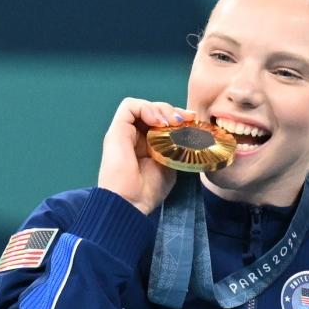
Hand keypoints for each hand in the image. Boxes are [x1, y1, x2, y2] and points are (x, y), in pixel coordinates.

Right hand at [98, 97, 194, 214]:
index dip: (176, 117)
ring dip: (160, 109)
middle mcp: (132, 136)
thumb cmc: (147, 190)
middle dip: (171, 110)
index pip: (159, 120)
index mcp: (144, 144)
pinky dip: (146, 108)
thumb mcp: (169, 164)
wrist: (130, 202)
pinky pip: (129, 107)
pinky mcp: (116, 131)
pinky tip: (158, 121)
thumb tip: (189, 133)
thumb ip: (175, 148)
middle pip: (152, 110)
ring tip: (172, 121)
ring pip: (142, 106)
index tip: (192, 122)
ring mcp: (123, 132)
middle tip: (184, 120)